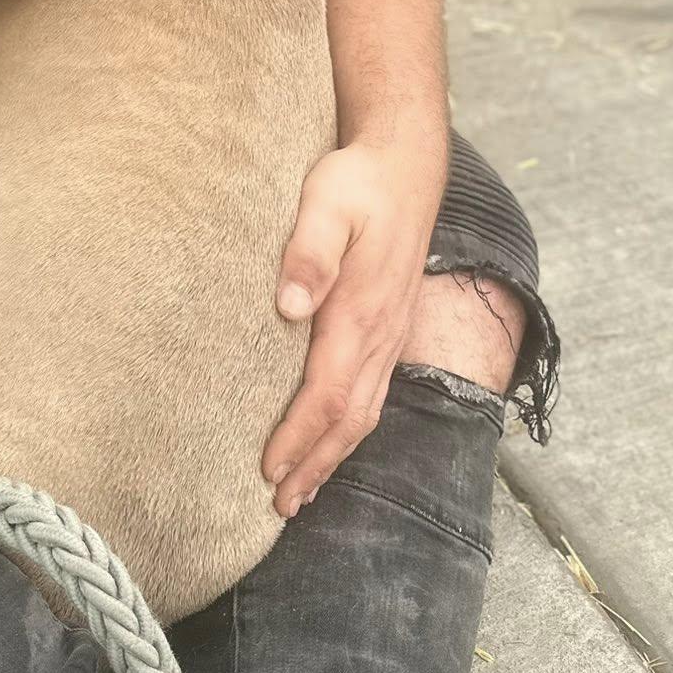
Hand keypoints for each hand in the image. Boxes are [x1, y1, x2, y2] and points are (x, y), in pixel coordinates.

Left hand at [263, 141, 442, 516]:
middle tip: (278, 508)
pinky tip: (332, 440)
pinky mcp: (389, 327)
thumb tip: (289, 303)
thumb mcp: (327, 201)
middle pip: (347, 418)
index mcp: (359, 314)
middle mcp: (380, 335)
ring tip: (300, 493)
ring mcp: (390, 334)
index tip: (267, 473)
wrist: (404, 164)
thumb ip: (308, 250)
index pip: (326, 393)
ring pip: (363, 412)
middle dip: (314, 465)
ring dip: (332, 455)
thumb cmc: (357, 182)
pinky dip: (349, 429)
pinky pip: (372, 393)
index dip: (297, 438)